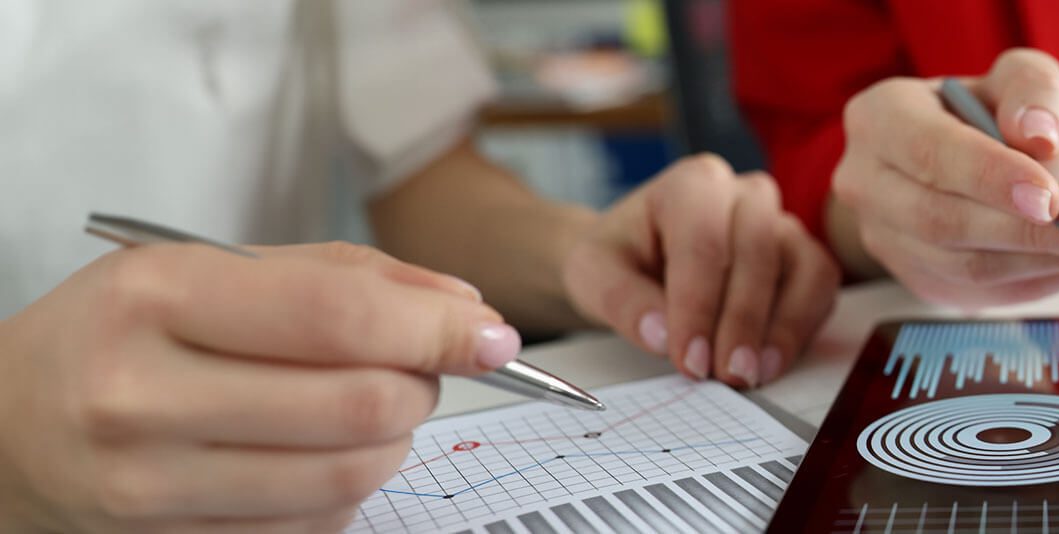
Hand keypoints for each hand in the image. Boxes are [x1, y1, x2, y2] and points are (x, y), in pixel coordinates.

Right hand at [0, 242, 517, 532]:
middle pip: (362, 404)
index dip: (438, 328)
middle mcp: (143, 397)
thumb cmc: (120, 334)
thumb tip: (462, 309)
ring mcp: (153, 486)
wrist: (7, 427)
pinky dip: (348, 485)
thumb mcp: (205, 269)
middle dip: (420, 381)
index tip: (490, 332)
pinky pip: (319, 522)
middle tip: (417, 363)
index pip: (339, 318)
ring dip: (394, 437)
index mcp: (154, 300)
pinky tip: (315, 453)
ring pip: (354, 472)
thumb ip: (342, 275)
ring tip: (367, 403)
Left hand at [562, 154, 839, 387]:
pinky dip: (802, 328)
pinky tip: (771, 362)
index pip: (703, 241)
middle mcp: (745, 195)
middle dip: (741, 320)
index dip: (699, 305)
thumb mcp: (592, 272)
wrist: (640, 258)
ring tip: (751, 374)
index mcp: (693, 184)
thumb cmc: (622, 258)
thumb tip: (662, 334)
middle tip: (724, 375)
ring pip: (801, 267)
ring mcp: (782, 223)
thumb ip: (620, 298)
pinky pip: (820, 287)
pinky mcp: (804, 257)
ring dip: (781, 328)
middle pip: (758, 251)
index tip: (689, 360)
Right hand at [833, 48, 1058, 307]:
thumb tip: (1038, 137)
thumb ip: (1031, 93)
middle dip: (1033, 234)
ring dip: (1052, 263)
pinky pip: (987, 295)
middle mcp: (868, 184)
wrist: (959, 157)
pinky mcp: (922, 282)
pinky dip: (1047, 282)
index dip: (991, 178)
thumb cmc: (988, 113)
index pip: (931, 153)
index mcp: (880, 119)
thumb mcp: (1017, 78)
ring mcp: (888, 242)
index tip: (1055, 197)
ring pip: (968, 269)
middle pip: (945, 222)